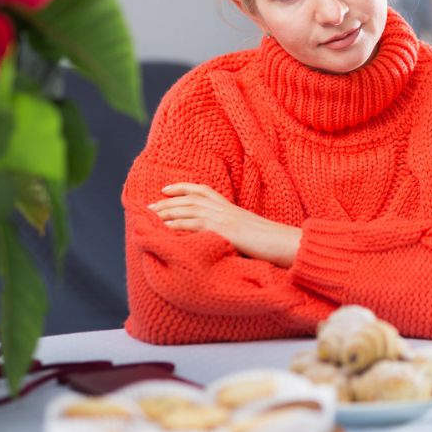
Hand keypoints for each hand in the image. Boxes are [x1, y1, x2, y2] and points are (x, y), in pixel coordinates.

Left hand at [148, 183, 300, 266]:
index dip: (183, 188)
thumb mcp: (247, 231)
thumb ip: (232, 229)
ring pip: (188, 209)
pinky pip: (194, 224)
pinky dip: (176, 224)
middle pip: (190, 199)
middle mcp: (224, 209)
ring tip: (151, 216)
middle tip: (149, 206)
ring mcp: (223, 218)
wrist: (282, 242)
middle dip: (168, 201)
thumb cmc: (269, 242)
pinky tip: (164, 228)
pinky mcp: (222, 230)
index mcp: (230, 207)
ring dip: (167, 211)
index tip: (166, 189)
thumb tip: (221, 237)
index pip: (203, 190)